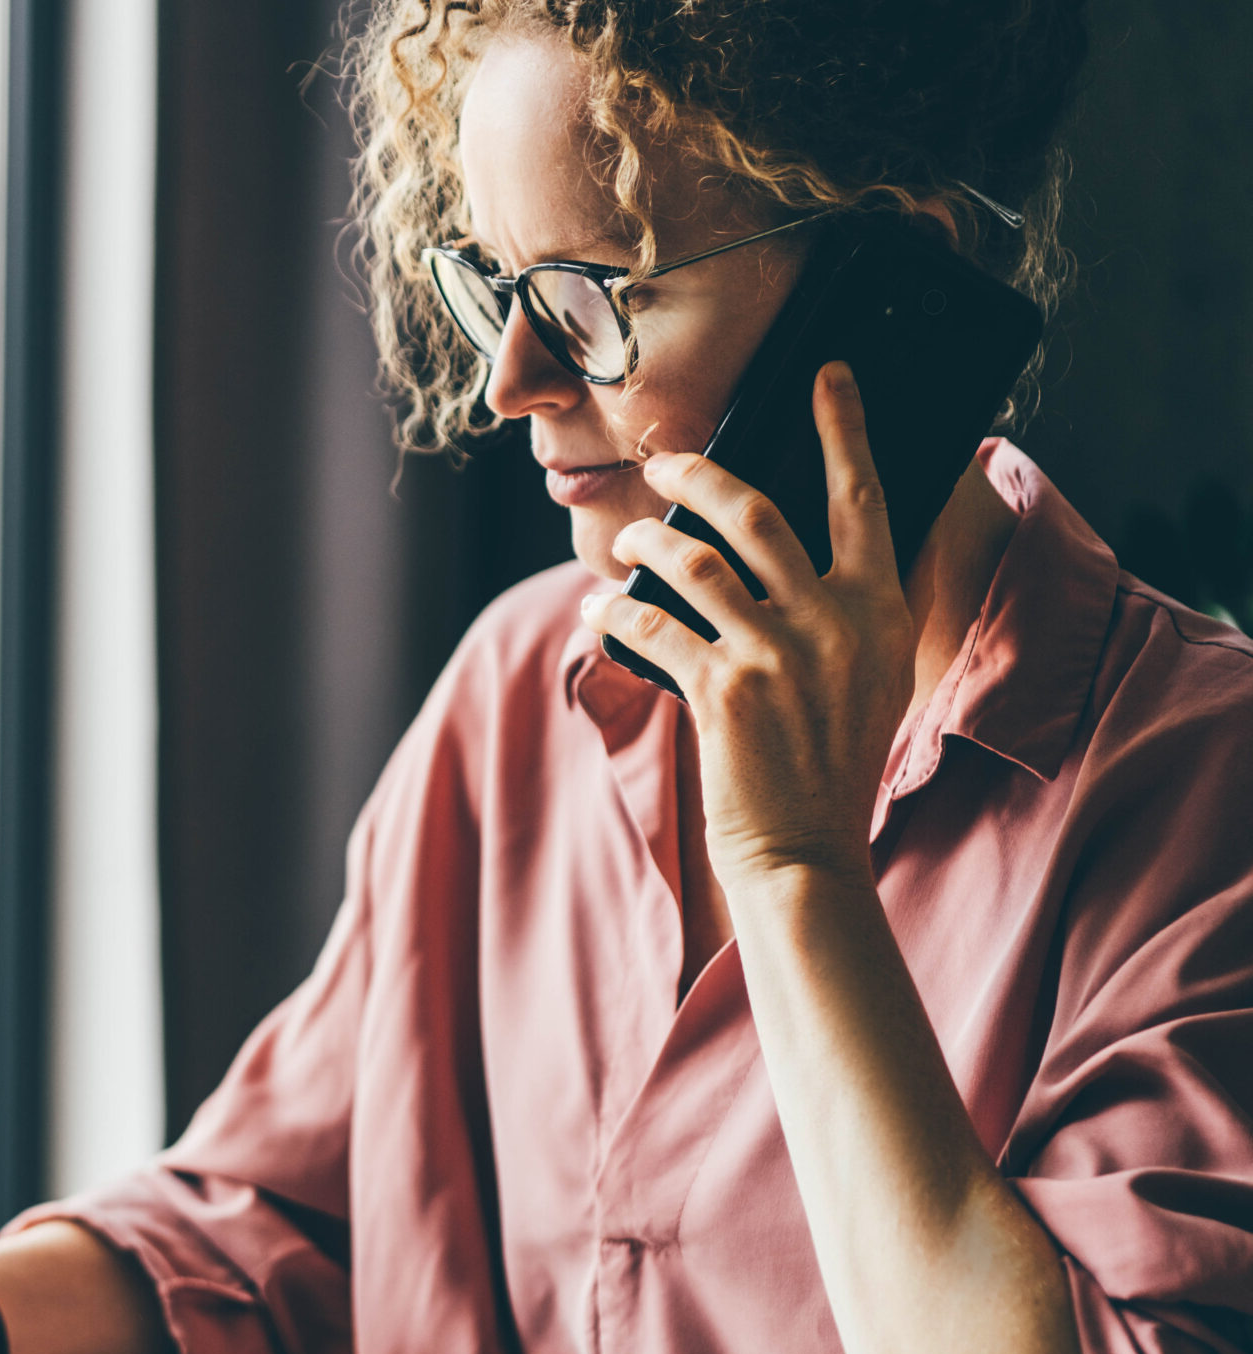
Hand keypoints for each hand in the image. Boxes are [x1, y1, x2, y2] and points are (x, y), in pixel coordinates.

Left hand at [580, 362, 915, 891]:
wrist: (808, 853)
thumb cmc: (827, 768)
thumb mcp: (871, 681)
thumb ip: (849, 613)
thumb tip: (802, 551)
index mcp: (881, 613)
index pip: (867, 500)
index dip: (844, 431)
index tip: (827, 374)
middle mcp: (837, 623)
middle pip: (758, 512)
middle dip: (699, 474)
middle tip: (662, 458)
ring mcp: (780, 655)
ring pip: (694, 561)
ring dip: (644, 544)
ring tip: (623, 546)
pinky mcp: (726, 691)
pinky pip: (652, 626)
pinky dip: (615, 614)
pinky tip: (598, 612)